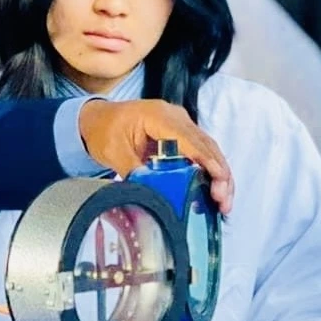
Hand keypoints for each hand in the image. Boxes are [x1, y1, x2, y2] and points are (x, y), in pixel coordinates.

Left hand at [78, 98, 233, 213]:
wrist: (96, 119)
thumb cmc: (103, 130)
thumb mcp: (113, 152)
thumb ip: (134, 171)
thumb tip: (153, 195)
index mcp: (158, 116)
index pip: (189, 139)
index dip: (206, 160)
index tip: (219, 180)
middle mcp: (176, 117)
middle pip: (206, 146)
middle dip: (220, 175)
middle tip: (223, 201)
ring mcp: (181, 125)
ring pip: (209, 151)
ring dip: (220, 177)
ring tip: (224, 204)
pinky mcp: (182, 137)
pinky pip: (202, 154)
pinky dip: (210, 174)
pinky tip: (214, 194)